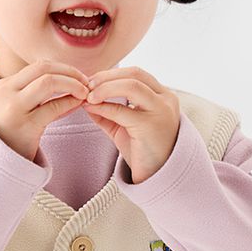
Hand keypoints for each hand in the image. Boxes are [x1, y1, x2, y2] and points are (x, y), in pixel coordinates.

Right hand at [0, 58, 89, 161]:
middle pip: (44, 69)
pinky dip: (69, 102)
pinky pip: (53, 107)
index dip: (62, 68)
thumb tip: (66, 81)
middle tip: (85, 82)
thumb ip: (32, 94)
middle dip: (70, 72)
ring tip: (84, 93)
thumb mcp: (13, 108)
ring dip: (72, 84)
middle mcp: (6, 92)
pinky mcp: (25, 126)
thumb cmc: (8, 136)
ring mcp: (14, 108)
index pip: (38, 66)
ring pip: (48, 83)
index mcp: (4, 86)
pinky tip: (78, 104)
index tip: (77, 76)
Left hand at [81, 66, 180, 183]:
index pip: (136, 73)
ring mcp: (161, 111)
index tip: (91, 81)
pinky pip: (123, 110)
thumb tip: (86, 100)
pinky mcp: (151, 126)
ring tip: (88, 96)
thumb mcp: (123, 127)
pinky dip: (104, 107)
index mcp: (162, 96)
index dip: (111, 74)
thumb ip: (108, 112)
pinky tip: (91, 109)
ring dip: (105, 87)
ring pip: (131, 86)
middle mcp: (166, 99)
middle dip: (106, 77)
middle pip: (134, 74)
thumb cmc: (142, 151)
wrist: (156, 177)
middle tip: (86, 86)